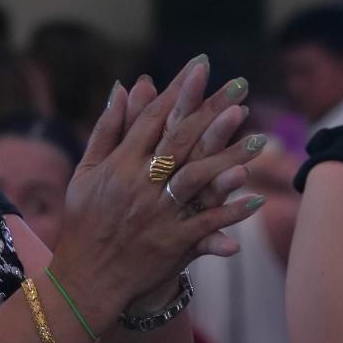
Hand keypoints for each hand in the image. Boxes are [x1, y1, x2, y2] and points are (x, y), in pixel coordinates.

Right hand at [52, 58, 263, 322]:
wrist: (85, 276)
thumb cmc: (84, 220)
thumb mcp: (86, 171)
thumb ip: (106, 129)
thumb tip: (121, 88)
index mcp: (118, 164)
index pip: (153, 118)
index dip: (178, 89)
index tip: (200, 65)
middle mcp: (138, 185)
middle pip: (180, 140)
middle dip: (211, 110)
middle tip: (239, 85)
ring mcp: (156, 214)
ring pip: (197, 178)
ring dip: (229, 156)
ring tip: (258, 136)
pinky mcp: (171, 243)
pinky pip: (206, 224)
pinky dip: (230, 211)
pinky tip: (255, 196)